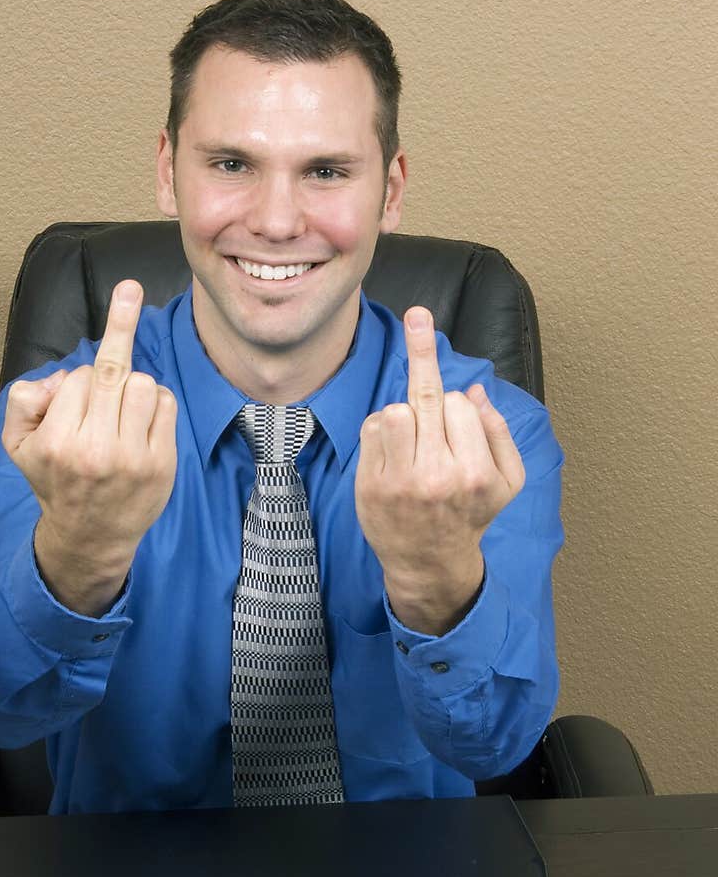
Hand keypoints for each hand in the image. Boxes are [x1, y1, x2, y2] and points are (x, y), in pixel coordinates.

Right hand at [1, 280, 176, 614]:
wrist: (91, 536)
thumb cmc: (55, 481)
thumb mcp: (17, 444)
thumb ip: (22, 400)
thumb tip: (60, 377)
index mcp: (58, 440)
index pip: (80, 377)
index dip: (80, 378)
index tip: (83, 379)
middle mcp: (96, 449)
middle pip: (113, 370)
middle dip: (120, 330)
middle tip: (129, 288)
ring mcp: (133, 458)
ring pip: (143, 383)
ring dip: (134, 385)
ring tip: (121, 409)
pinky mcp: (161, 464)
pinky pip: (166, 404)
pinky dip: (156, 404)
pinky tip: (141, 424)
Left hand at [354, 306, 524, 634]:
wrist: (429, 563)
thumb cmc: (470, 515)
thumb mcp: (507, 481)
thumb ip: (498, 434)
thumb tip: (473, 391)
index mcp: (474, 472)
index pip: (457, 405)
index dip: (453, 400)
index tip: (429, 335)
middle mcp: (436, 476)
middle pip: (426, 399)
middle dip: (422, 354)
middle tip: (417, 313)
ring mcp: (399, 482)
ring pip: (395, 410)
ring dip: (403, 413)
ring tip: (414, 440)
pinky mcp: (370, 486)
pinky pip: (371, 430)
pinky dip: (381, 430)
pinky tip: (393, 452)